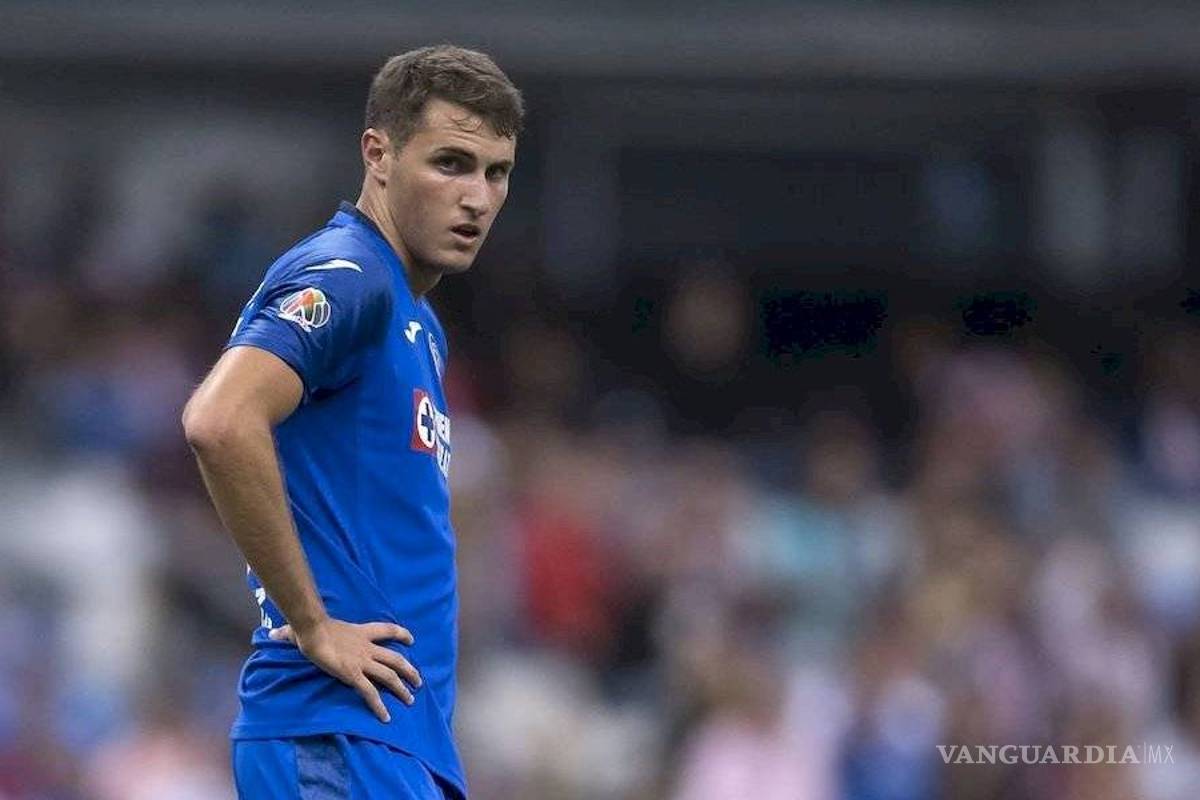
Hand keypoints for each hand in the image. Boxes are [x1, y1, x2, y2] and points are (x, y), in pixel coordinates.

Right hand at [269, 618, 421, 722]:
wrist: (312, 630)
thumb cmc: (309, 626)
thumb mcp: (309, 627)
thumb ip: (294, 631)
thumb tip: (275, 632)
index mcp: (361, 633)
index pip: (388, 630)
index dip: (401, 635)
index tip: (411, 640)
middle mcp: (367, 648)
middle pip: (395, 659)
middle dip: (409, 671)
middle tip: (417, 682)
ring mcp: (362, 662)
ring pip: (390, 676)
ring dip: (402, 688)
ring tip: (410, 699)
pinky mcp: (353, 675)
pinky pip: (371, 693)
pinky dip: (380, 706)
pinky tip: (386, 717)